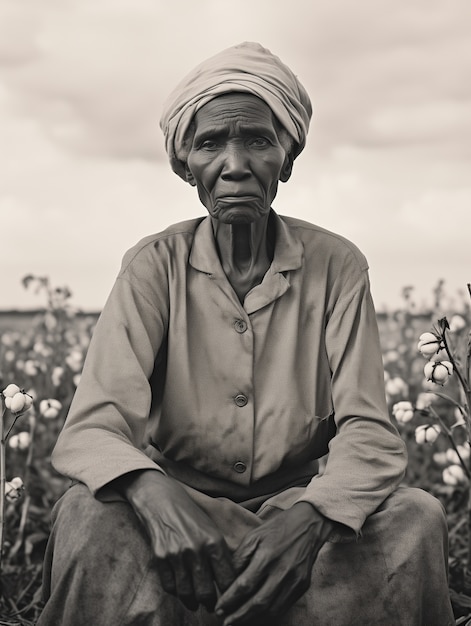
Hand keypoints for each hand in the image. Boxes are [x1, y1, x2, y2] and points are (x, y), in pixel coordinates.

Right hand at [114, 470, 235, 611]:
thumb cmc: (189, 513)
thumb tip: (229, 580)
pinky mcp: (159, 557)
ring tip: (195, 603)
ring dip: (192, 602)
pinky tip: (180, 589)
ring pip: (187, 593)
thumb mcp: (211, 528)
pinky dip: (175, 592)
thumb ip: (219, 553)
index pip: (227, 579)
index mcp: (214, 541)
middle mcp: (196, 549)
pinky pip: (169, 586)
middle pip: (206, 592)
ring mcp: (177, 554)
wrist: (161, 498)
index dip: (230, 595)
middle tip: (212, 607)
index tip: (231, 602)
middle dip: (210, 604)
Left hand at [215, 502, 332, 624]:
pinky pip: (284, 607)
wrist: (308, 525)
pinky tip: (257, 615)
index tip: (219, 608)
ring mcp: (295, 580)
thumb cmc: (277, 528)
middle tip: (225, 622)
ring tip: (238, 621)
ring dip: (253, 619)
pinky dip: (268, 614)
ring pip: (272, 609)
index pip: (245, 585)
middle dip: (239, 616)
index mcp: (267, 556)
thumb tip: (227, 580)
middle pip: (258, 602)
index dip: (230, 600)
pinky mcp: (302, 586)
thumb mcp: (254, 536)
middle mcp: (282, 571)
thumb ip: (240, 558)